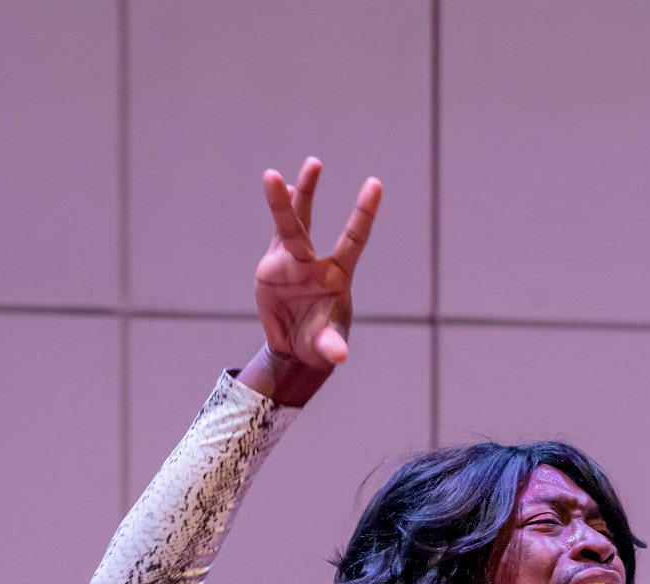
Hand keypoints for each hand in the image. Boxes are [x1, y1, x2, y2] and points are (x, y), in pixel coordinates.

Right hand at [239, 157, 381, 402]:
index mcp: (337, 275)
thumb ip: (332, 346)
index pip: (354, 238)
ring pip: (289, 223)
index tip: (375, 183)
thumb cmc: (320, 343)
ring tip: (275, 171)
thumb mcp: (327, 347)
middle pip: (307, 224)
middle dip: (306, 195)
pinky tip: (277, 183)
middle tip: (315, 162)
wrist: (296, 347)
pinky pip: (275, 235)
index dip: (364, 213)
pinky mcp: (273, 265)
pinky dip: (277, 213)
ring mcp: (293, 260)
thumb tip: (338, 356)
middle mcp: (314, 262)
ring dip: (285, 198)